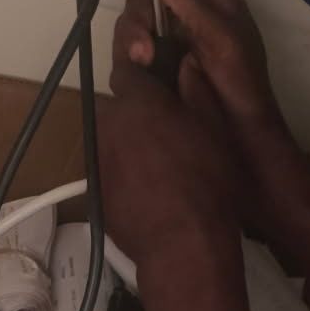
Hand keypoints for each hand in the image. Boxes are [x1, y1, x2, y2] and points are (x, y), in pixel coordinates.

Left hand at [96, 57, 241, 276]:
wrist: (182, 246)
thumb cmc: (206, 183)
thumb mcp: (214, 129)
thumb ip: (197, 91)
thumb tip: (187, 65)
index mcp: (139, 103)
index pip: (127, 72)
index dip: (143, 76)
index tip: (157, 86)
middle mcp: (109, 126)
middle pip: (114, 108)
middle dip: (133, 113)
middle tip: (163, 131)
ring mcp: (98, 160)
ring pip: (109, 140)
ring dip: (127, 144)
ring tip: (157, 165)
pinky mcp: (95, 190)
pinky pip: (108, 170)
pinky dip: (123, 173)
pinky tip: (147, 190)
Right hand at [104, 0, 290, 150]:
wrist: (242, 132)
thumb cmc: (242, 84)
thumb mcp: (223, 37)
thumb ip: (193, 3)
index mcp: (209, 3)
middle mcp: (187, 20)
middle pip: (143, 5)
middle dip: (137, 23)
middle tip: (143, 52)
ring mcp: (172, 45)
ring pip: (133, 31)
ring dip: (131, 43)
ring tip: (144, 64)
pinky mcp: (160, 70)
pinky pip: (131, 58)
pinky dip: (129, 64)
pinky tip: (141, 75)